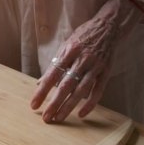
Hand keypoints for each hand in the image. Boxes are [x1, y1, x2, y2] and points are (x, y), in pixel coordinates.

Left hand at [30, 0, 143, 121]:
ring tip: (59, 118)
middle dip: (55, 103)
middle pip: (66, 85)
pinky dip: (90, 103)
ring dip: (69, 106)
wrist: (109, 26)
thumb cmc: (83, 36)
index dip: (42, 91)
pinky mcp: (106, 72)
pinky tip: (81, 113)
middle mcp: (82, 59)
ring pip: (81, 90)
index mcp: (69, 51)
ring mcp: (96, 66)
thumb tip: (40, 82)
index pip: (52, 75)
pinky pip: (98, 91)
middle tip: (46, 118)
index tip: (34, 104)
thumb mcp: (66, 45)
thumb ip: (55, 64)